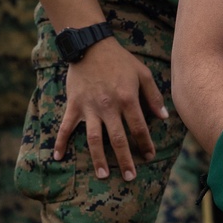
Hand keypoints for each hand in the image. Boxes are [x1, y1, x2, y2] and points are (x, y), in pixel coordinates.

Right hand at [53, 36, 168, 181]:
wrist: (91, 45)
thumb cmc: (120, 60)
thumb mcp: (143, 73)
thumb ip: (154, 96)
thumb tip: (164, 117)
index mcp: (127, 99)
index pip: (139, 128)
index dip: (146, 144)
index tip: (149, 156)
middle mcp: (109, 106)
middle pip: (118, 139)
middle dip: (125, 160)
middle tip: (130, 177)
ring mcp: (89, 107)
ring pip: (94, 138)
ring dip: (98, 158)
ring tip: (103, 175)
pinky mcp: (74, 105)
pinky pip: (66, 127)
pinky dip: (60, 142)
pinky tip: (58, 157)